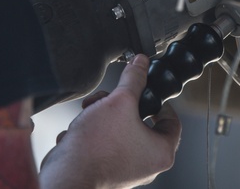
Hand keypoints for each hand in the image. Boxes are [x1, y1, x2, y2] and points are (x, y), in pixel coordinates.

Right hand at [39, 55, 181, 188]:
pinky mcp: (106, 170)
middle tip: (110, 100)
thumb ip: (133, 79)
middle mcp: (147, 165)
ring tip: (90, 113)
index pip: (173, 121)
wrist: (67, 175)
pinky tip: (82, 131)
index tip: (149, 93)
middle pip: (141, 122)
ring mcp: (126, 169)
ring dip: (102, 117)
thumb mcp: (119, 101)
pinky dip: (92, 134)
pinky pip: (104, 144)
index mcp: (161, 152)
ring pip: (120, 131)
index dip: (161, 102)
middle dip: (120, 106)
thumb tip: (140, 64)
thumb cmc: (96, 150)